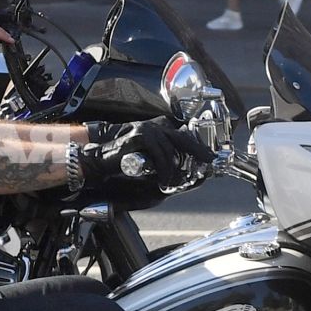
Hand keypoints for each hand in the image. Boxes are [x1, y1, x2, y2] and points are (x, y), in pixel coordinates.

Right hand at [83, 118, 212, 184]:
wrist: (101, 161)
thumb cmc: (124, 162)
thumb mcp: (150, 160)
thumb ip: (166, 161)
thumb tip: (186, 172)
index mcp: (158, 130)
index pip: (183, 137)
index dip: (197, 148)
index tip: (209, 158)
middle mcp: (155, 126)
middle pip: (182, 139)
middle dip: (198, 152)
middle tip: (208, 162)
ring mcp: (147, 129)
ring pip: (171, 151)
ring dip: (174, 171)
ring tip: (171, 183)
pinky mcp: (139, 136)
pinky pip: (159, 154)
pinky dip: (163, 170)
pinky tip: (162, 180)